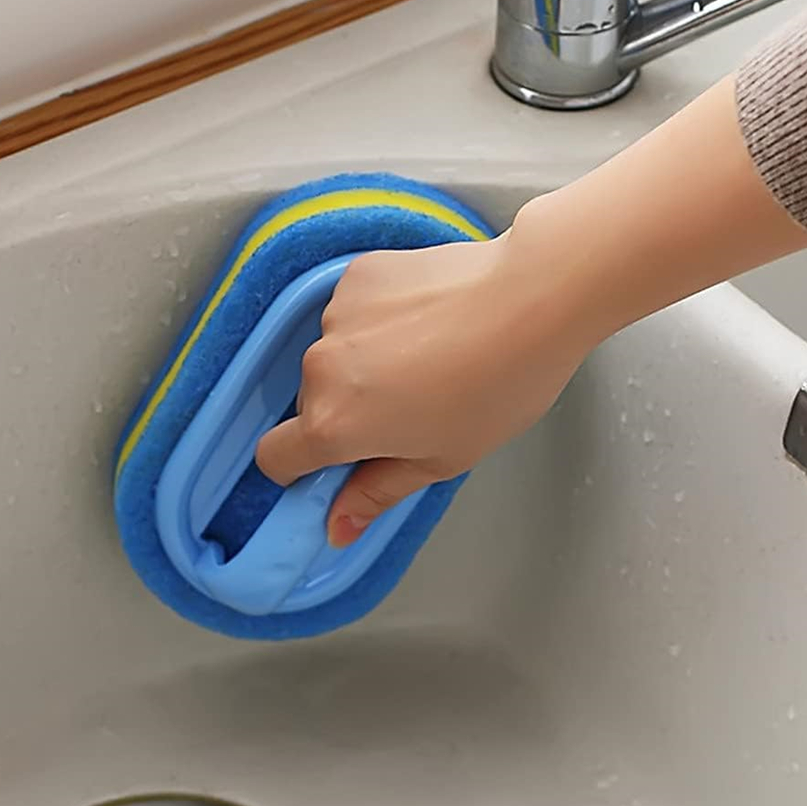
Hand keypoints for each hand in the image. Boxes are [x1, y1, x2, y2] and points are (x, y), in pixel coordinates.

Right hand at [255, 226, 592, 545]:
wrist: (532, 299)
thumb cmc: (497, 389)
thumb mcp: (441, 459)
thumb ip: (376, 493)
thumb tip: (336, 530)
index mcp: (333, 424)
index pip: (275, 456)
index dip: (301, 467)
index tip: (340, 460)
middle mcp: (319, 368)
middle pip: (310, 403)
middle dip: (347, 410)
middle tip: (410, 406)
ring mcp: (334, 315)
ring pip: (333, 355)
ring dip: (362, 362)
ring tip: (428, 354)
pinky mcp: (356, 276)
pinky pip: (351, 311)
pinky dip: (377, 319)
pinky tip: (426, 316)